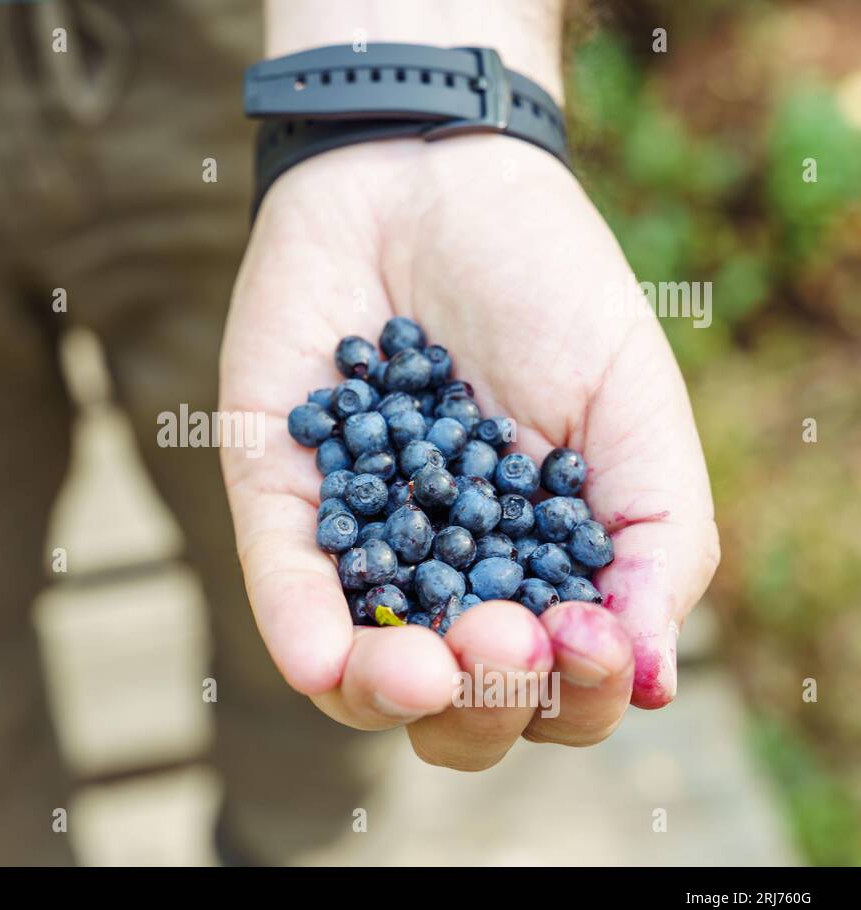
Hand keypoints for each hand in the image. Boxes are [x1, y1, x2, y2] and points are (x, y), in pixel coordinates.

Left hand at [218, 135, 719, 768]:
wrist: (428, 177)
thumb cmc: (544, 288)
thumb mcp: (634, 410)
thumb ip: (654, 540)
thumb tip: (650, 677)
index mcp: (537, 571)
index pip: (555, 690)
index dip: (575, 695)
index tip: (583, 633)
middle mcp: (444, 577)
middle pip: (454, 711)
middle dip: (486, 703)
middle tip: (506, 637)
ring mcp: (355, 544)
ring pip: (354, 679)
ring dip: (392, 693)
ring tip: (430, 660)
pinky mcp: (276, 497)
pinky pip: (280, 585)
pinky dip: (300, 632)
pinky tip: (327, 655)